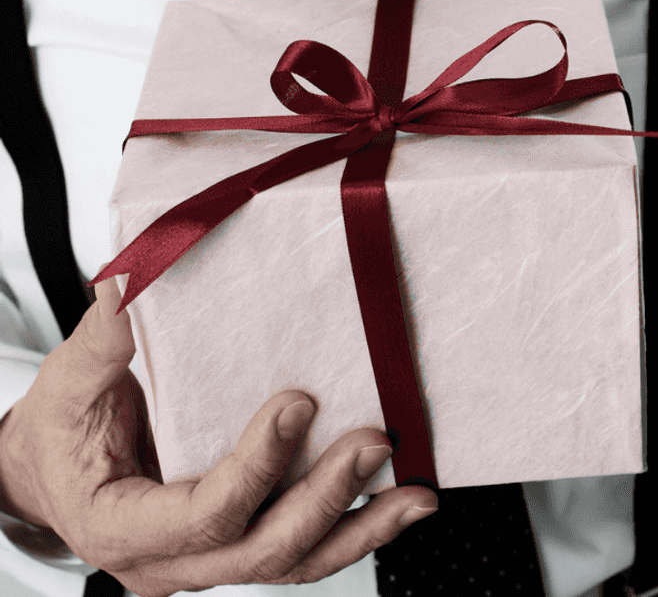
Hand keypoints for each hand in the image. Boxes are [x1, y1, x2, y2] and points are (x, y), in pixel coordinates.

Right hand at [0, 277, 437, 595]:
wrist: (55, 475)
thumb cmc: (62, 433)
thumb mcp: (67, 384)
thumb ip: (103, 343)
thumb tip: (132, 281)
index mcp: (122, 527)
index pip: (201, 514)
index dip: (256, 468)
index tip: (298, 405)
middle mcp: (170, 562)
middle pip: (262, 549)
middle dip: (325, 499)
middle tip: (373, 443)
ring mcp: (211, 563)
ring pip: (295, 561)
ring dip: (361, 528)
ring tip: (415, 496)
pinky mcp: (243, 547)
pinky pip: (304, 550)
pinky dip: (357, 530)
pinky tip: (401, 505)